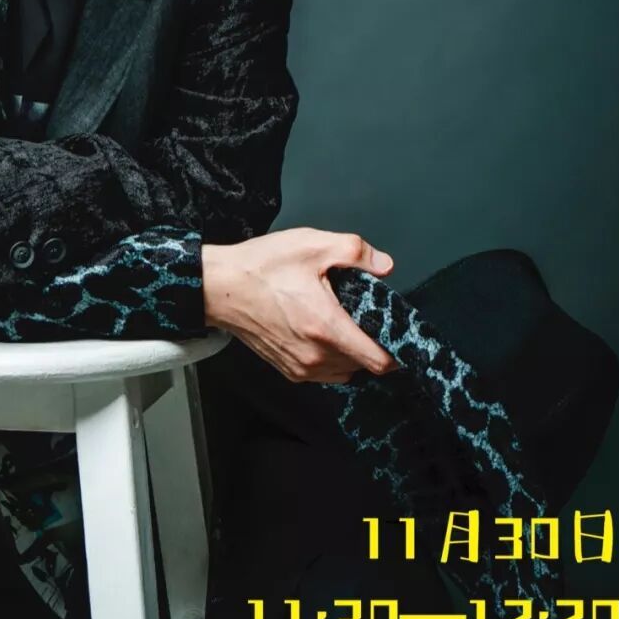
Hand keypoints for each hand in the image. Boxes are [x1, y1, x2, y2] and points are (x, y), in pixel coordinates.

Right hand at [201, 227, 399, 383]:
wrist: (219, 287)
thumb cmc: (261, 267)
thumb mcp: (312, 245)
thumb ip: (355, 251)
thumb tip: (384, 265)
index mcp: (327, 328)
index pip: (379, 361)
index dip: (397, 352)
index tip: (399, 337)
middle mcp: (315, 356)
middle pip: (364, 365)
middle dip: (370, 343)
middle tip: (363, 315)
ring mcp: (300, 367)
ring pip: (345, 371)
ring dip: (351, 353)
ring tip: (341, 324)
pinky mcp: (287, 369)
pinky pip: (323, 373)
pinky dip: (331, 358)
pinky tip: (321, 332)